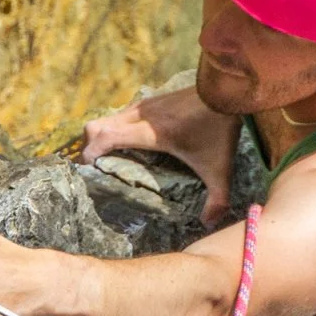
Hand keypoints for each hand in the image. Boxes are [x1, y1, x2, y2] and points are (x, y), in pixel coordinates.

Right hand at [78, 86, 238, 225]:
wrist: (227, 91)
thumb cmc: (221, 129)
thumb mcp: (220, 168)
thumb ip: (217, 198)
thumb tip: (208, 224)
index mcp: (151, 132)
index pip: (105, 137)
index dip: (89, 152)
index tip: (87, 170)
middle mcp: (141, 116)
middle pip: (96, 126)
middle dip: (89, 147)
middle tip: (95, 169)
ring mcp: (145, 105)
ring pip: (108, 119)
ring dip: (102, 137)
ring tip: (108, 160)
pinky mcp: (151, 100)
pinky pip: (121, 114)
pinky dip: (115, 129)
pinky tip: (128, 145)